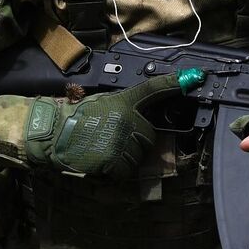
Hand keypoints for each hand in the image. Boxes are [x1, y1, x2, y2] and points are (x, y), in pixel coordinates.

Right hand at [23, 71, 186, 178]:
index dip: (173, 83)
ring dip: (123, 159)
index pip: (152, 89)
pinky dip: (113, 172)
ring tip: (102, 150)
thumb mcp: (102, 104)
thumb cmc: (75, 120)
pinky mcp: (114, 158)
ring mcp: (121, 139)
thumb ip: (124, 109)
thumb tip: (140, 118)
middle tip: (109, 140)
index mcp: (124, 102)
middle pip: (147, 138)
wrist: (54, 134)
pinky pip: (124, 171)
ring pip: (137, 157)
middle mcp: (126, 118)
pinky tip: (99, 161)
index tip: (194, 77)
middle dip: (133, 143)